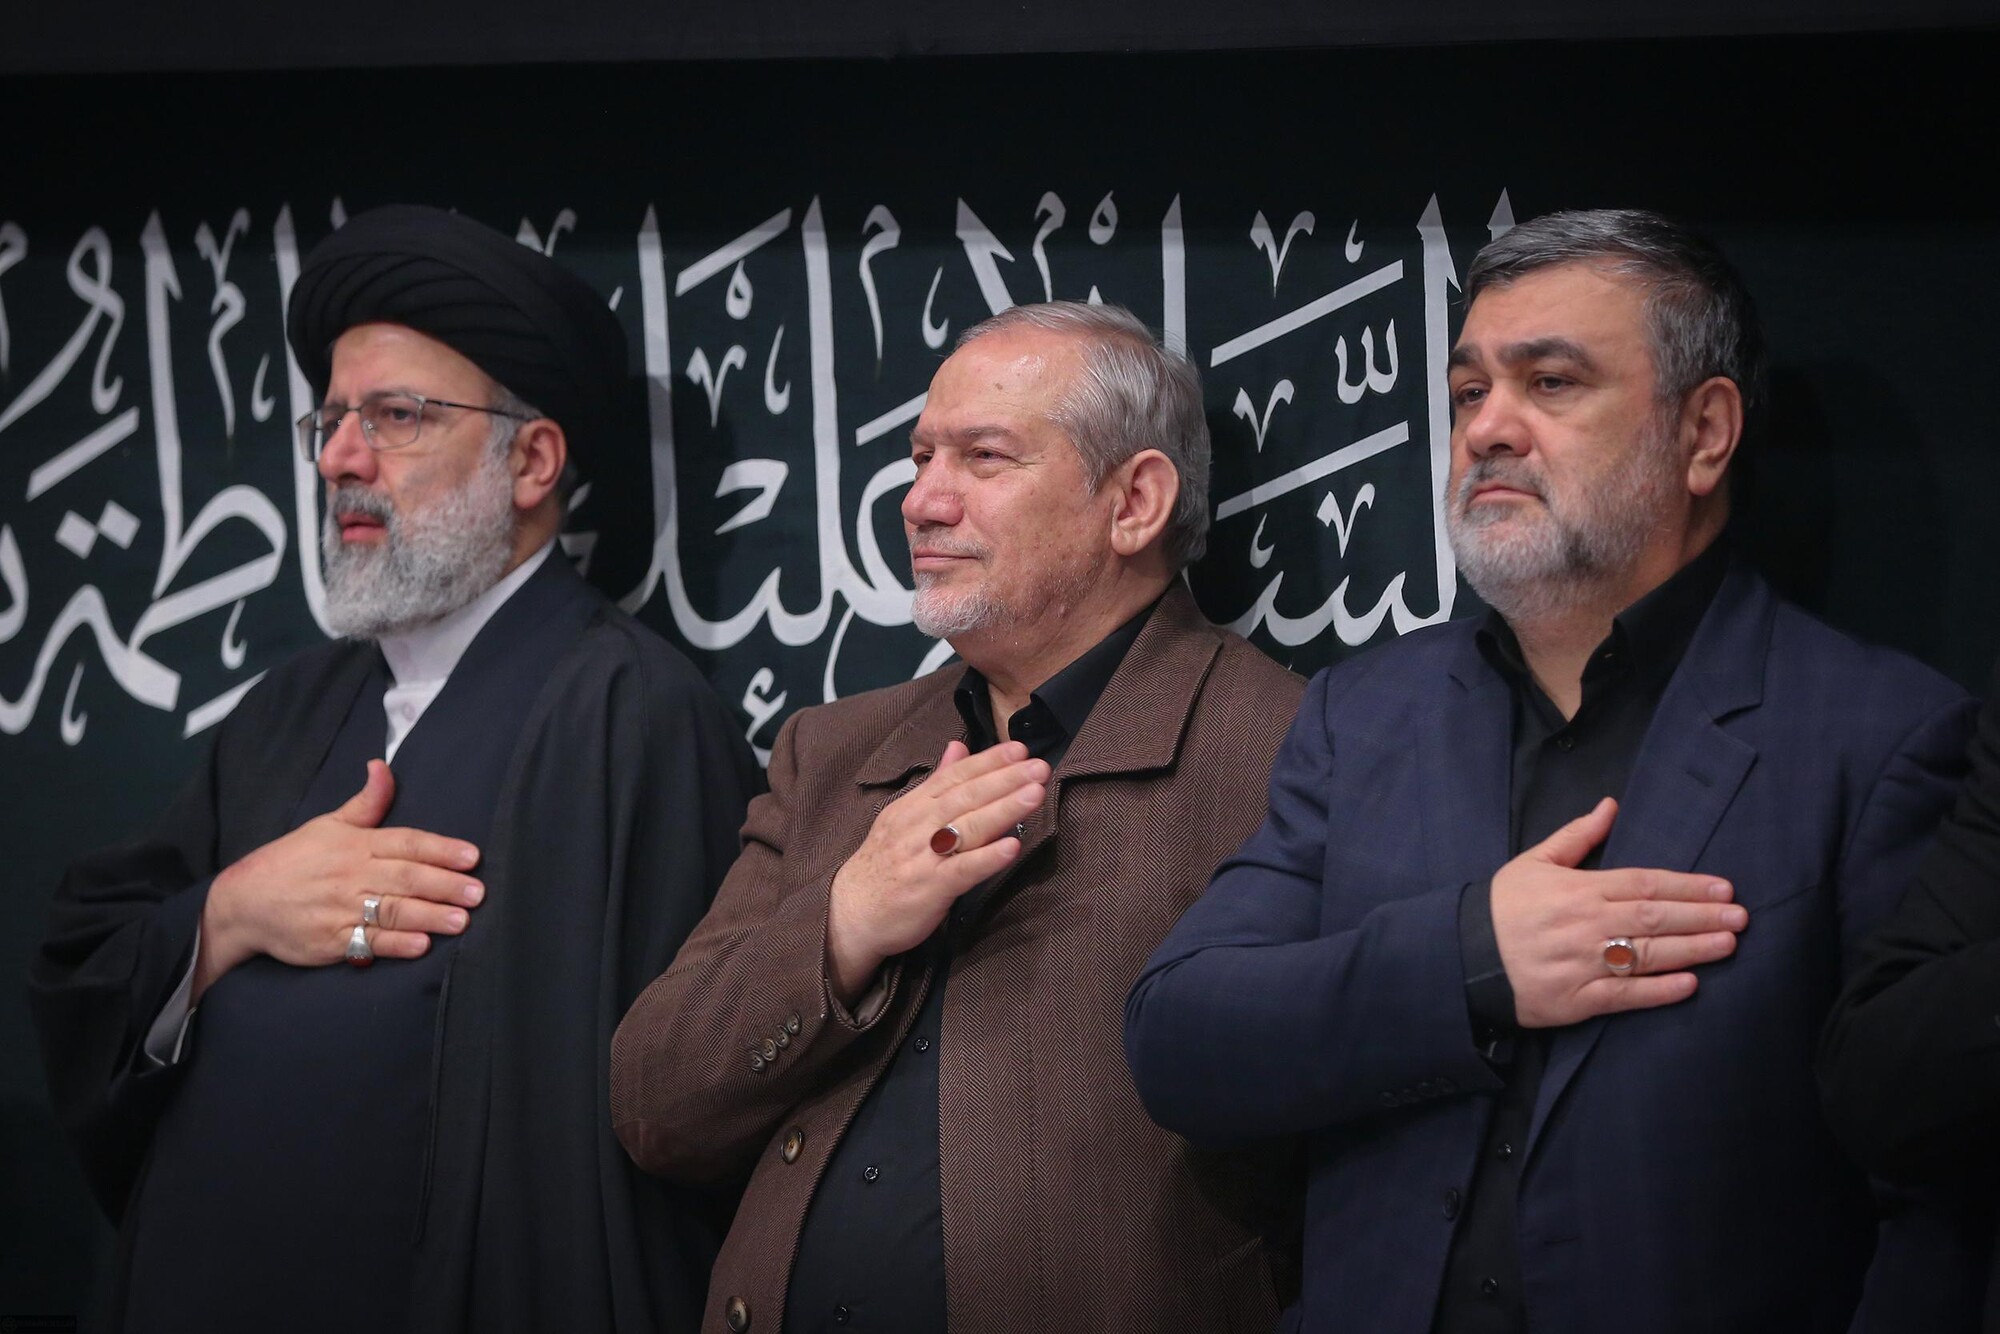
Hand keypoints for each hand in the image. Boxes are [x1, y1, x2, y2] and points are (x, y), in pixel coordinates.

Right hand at [194, 760, 483, 995]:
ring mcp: (340, 909)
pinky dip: (394, 945)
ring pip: (392, 911)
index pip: (406, 843)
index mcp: (355, 845)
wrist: (243, 902)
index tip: (472, 856)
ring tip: (462, 921)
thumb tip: (382, 765)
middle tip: (478, 893)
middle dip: (445, 885)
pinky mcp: (330, 941)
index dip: (441, 848)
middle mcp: (350, 875)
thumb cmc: (292, 861)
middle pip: (406, 878)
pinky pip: (368, 942)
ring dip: (429, 916)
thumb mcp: (328, 825)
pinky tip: (420, 945)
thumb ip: (366, 802)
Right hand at [826, 740, 1047, 1003]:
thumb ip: (936, 782)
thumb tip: (959, 746)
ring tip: (1034, 794)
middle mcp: (917, 826)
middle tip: (1038, 766)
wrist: (850, 914)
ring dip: (1003, 809)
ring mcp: (923, 857)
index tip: (1019, 749)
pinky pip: (962, 870)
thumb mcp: (904, 816)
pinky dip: (987, 858)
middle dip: (1005, 779)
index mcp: (913, 806)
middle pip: (965, 796)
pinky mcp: (929, 889)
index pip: (954, 776)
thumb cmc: (884, 864)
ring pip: (967, 827)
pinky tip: (1012, 847)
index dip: (988, 761)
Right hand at [1490, 797, 1747, 1028]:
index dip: (1686, 886)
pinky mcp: (1576, 999)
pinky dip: (1658, 991)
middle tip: (1741, 916)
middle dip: (1701, 916)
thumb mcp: (1533, 862)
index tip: (1723, 887)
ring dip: (1692, 949)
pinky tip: (1689, 984)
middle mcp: (1585, 925)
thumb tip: (1610, 806)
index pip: (1643, 884)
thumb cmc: (1501, 908)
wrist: (1464, 957)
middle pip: (1654, 918)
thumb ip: (1576, 836)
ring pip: (1646, 955)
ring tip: (1729, 944)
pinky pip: (1624, 995)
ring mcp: (1582, 964)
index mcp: (1578, 890)